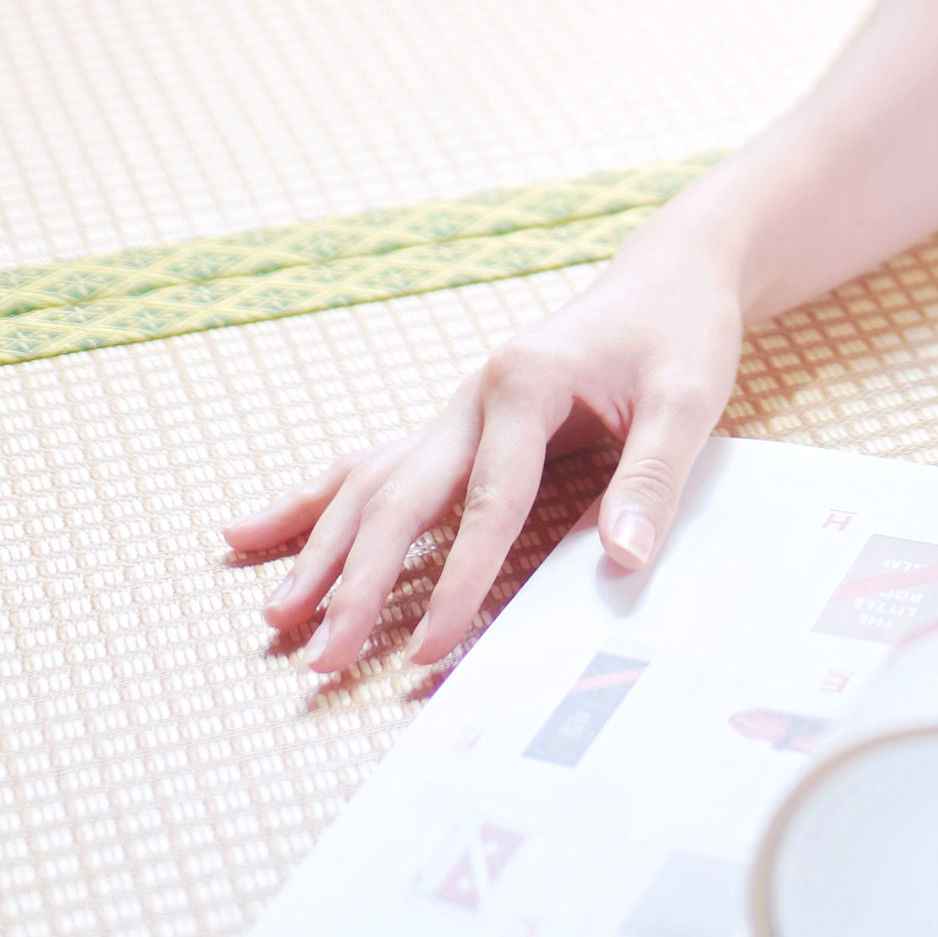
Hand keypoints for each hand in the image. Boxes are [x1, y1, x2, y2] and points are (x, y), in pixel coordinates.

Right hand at [221, 227, 745, 681]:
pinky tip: (248, 534)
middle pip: (402, 497)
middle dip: (358, 581)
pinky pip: (372, 468)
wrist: (666, 278)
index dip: (458, 581)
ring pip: (370, 485)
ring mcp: (455, 412)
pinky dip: (311, 504)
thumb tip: (623, 559)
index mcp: (524, 383)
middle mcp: (473, 395)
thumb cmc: (678, 335)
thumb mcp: (689, 396)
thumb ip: (653, 475)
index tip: (431, 650)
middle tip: (324, 658)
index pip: (488, 501)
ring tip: (277, 619)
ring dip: (320, 551)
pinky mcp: (454, 429)